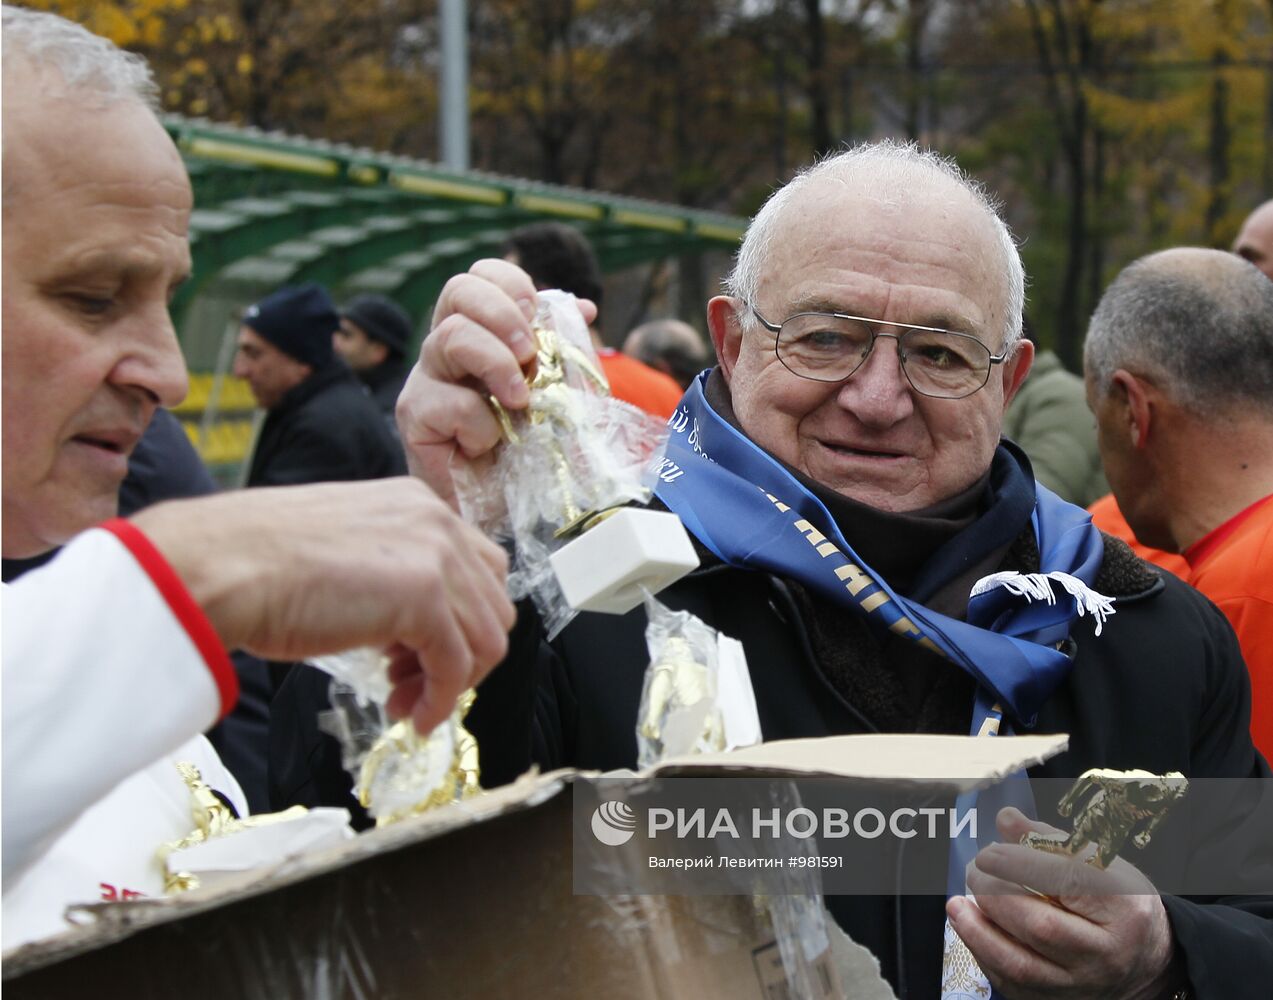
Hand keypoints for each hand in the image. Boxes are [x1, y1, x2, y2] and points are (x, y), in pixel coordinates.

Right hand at [131, 477, 515, 734]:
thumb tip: (413, 625)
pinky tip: (411, 718)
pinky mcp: (423, 597)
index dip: (459, 621)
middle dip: (462, 654)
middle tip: (413, 684)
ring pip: (486, 639)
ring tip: (405, 703)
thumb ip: (391, 573)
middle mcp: (436, 521)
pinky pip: (457, 665)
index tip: (420, 654)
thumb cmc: (256, 563)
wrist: (218, 565)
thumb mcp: (346, 552)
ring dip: (451, 683)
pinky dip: (440, 701)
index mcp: (418, 505)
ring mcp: (435, 556)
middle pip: (493, 605)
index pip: (478, 569)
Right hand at [394, 259, 596, 508]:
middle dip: (502, 312)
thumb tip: (585, 309)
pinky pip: (447, 400)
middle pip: (458, 290)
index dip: (509, 281)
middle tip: (529, 352)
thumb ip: (565, 351)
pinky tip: (489, 444)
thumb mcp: (557, 392)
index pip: (481, 276)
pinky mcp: (414, 416)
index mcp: (479, 330)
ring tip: (521, 400)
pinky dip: (479, 422)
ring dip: (496, 364)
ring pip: (450, 337)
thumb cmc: (527, 447)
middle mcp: (447, 347)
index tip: (536, 310)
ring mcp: (426, 379)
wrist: (504, 508)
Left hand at [946, 807, 1179, 999]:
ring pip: (1022, 966)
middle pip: (1041, 927)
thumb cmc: (1119, 903)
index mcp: (1124, 908)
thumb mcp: (1101, 864)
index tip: (989, 852)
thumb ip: (1051, 840)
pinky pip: (1014, 985)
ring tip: (957, 905)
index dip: (1020, 863)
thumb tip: (1006, 819)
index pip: (1067, 881)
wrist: (1146, 961)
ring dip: (979, 932)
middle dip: (995, 896)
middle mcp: (1106, 953)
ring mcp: (1082, 984)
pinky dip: (985, 955)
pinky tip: (973, 929)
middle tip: (974, 872)